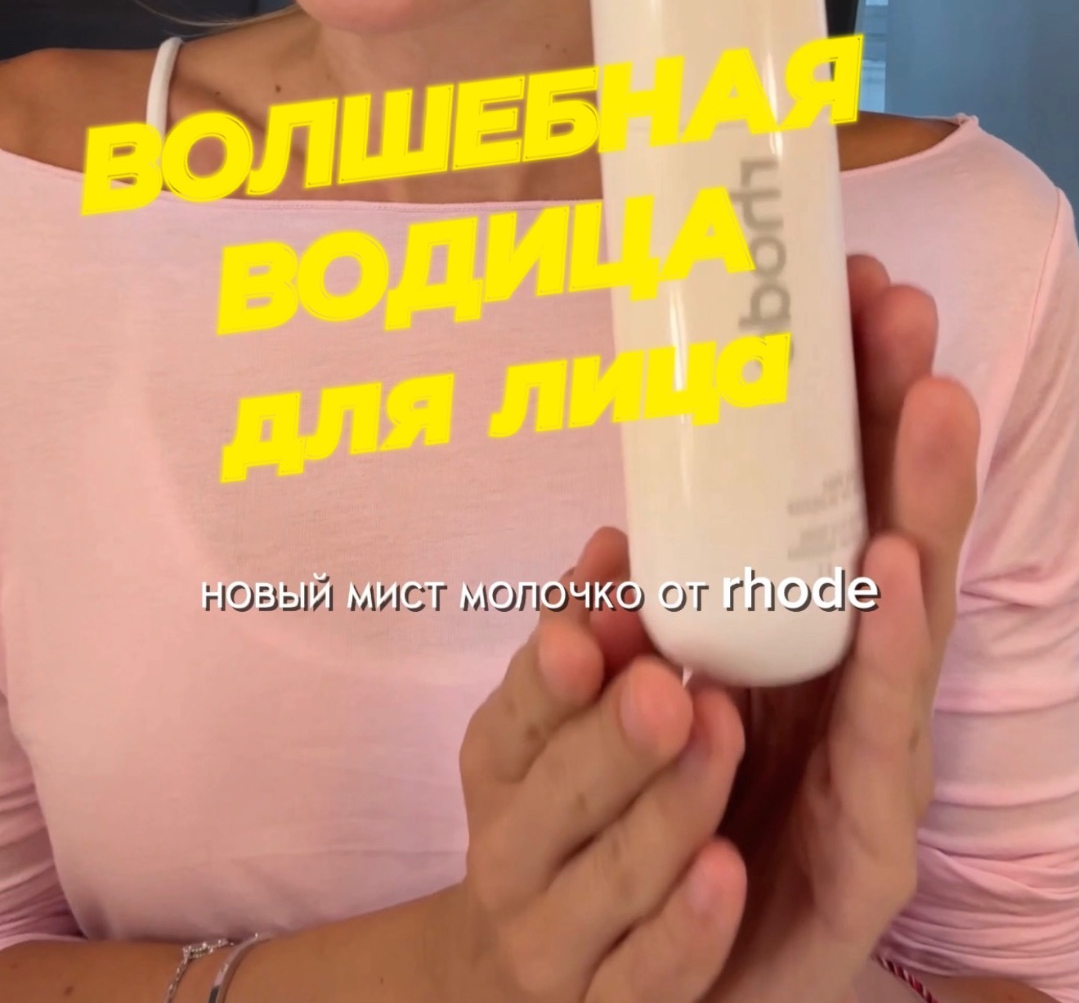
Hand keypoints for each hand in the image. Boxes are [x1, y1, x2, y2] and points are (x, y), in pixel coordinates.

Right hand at [453, 573, 747, 1001]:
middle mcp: (513, 856)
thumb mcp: (557, 724)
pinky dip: (685, 929)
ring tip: (719, 736)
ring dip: (670, 809)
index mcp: (501, 766)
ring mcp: (559, 946)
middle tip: (666, 687)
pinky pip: (649, 980)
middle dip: (614, 739)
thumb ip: (593, 634)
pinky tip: (726, 871)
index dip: (549, 677)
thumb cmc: (568, 811)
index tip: (587, 631)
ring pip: (616, 881)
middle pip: (561, 798)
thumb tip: (617, 543)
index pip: (514, 716)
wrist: (531, 973)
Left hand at [582, 256, 981, 1002]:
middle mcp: (860, 711)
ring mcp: (864, 799)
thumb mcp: (633, 686)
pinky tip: (872, 637)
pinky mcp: (841, 898)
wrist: (632, 981)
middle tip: (923, 361)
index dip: (872, 406)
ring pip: (896, 689)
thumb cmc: (662, 808)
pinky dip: (865, 727)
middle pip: (904, 575)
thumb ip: (638, 615)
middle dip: (915, 467)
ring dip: (902, 591)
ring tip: (899, 529)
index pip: (859, 507)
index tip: (870, 295)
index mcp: (822, 647)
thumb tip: (612, 533)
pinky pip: (856, 815)